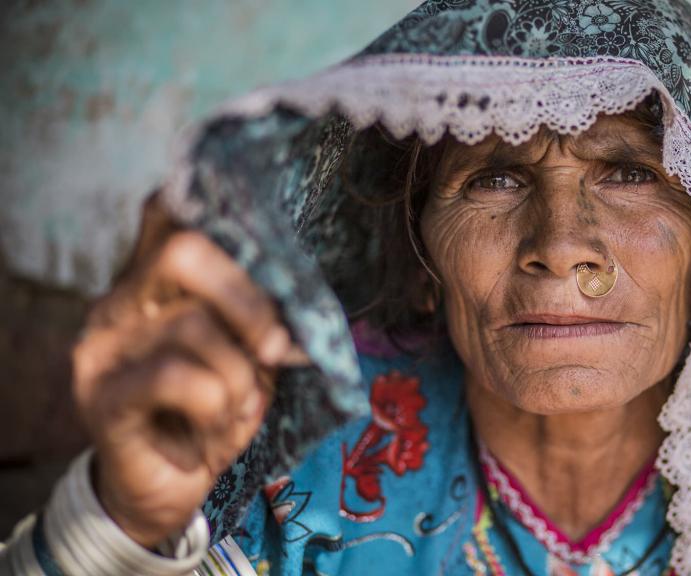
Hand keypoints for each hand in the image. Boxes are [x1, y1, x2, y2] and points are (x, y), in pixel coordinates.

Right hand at [72, 193, 304, 547]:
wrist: (168, 489)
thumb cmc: (214, 414)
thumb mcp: (251, 362)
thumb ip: (265, 324)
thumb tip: (299, 308)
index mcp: (156, 284)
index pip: (168, 215)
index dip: (215, 213)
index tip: (269, 251)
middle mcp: (121, 303)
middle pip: (183, 251)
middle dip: (248, 300)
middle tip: (275, 349)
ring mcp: (104, 347)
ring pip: (192, 324)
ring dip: (239, 375)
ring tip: (237, 408)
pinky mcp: (101, 396)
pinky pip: (175, 378)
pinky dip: (215, 404)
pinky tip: (213, 428)